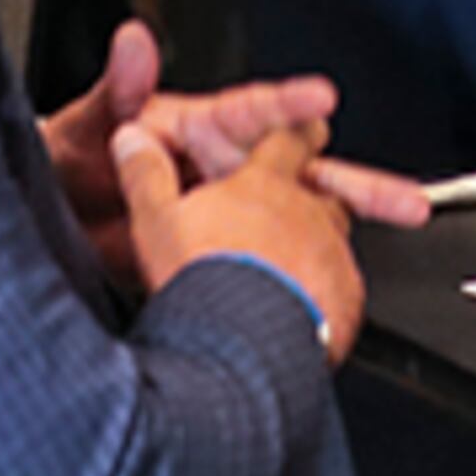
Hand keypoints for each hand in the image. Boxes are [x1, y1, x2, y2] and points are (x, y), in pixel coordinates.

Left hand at [44, 22, 430, 284]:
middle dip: (353, 182)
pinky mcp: (221, 252)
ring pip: (301, 215)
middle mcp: (224, 167)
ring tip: (402, 230)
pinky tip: (336, 285)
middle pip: (300, 170)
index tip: (321, 98)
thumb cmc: (66, 163)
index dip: (287, 106)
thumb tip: (132, 41)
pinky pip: (273, 256)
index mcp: (199, 129)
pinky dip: (308, 268)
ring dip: (349, 224)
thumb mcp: (85, 127)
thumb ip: (117, 90)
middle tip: (403, 197)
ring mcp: (228, 212)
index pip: (252, 113)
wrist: (49, 225)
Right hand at [116, 122, 363, 365]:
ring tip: (286, 271)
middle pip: (320, 190)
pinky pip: (343, 287)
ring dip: (314, 247)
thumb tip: (130, 139)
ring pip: (333, 238)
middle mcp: (307, 212)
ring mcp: (331, 254)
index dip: (294, 134)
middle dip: (305, 198)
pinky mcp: (345, 298)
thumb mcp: (158, 220)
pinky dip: (326, 293)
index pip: (288, 141)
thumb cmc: (202, 277)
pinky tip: (300, 311)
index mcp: (263, 185)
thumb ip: (146, 174)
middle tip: (285, 213)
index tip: (300, 131)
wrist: (243, 344)